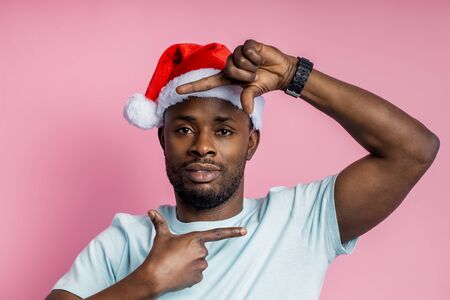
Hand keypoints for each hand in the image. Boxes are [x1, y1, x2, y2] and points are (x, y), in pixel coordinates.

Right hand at [141, 209, 246, 296]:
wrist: (154, 277)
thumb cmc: (158, 255)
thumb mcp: (161, 236)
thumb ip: (159, 222)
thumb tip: (151, 211)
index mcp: (195, 238)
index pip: (217, 233)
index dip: (232, 232)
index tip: (244, 231)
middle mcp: (201, 251)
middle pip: (202, 250)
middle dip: (192, 251)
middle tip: (177, 254)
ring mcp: (201, 266)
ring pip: (200, 262)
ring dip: (191, 262)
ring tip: (176, 264)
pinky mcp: (198, 278)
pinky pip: (197, 274)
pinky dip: (190, 273)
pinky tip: (179, 273)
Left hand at [176, 39, 298, 114]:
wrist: (281, 71)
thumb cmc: (265, 81)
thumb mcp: (255, 91)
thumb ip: (247, 98)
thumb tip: (247, 110)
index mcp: (228, 78)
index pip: (206, 82)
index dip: (192, 86)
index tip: (177, 90)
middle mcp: (230, 65)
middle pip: (229, 69)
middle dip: (244, 74)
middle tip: (254, 75)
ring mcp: (238, 54)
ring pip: (238, 60)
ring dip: (251, 65)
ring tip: (258, 66)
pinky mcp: (247, 45)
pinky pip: (247, 50)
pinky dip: (256, 56)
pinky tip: (260, 57)